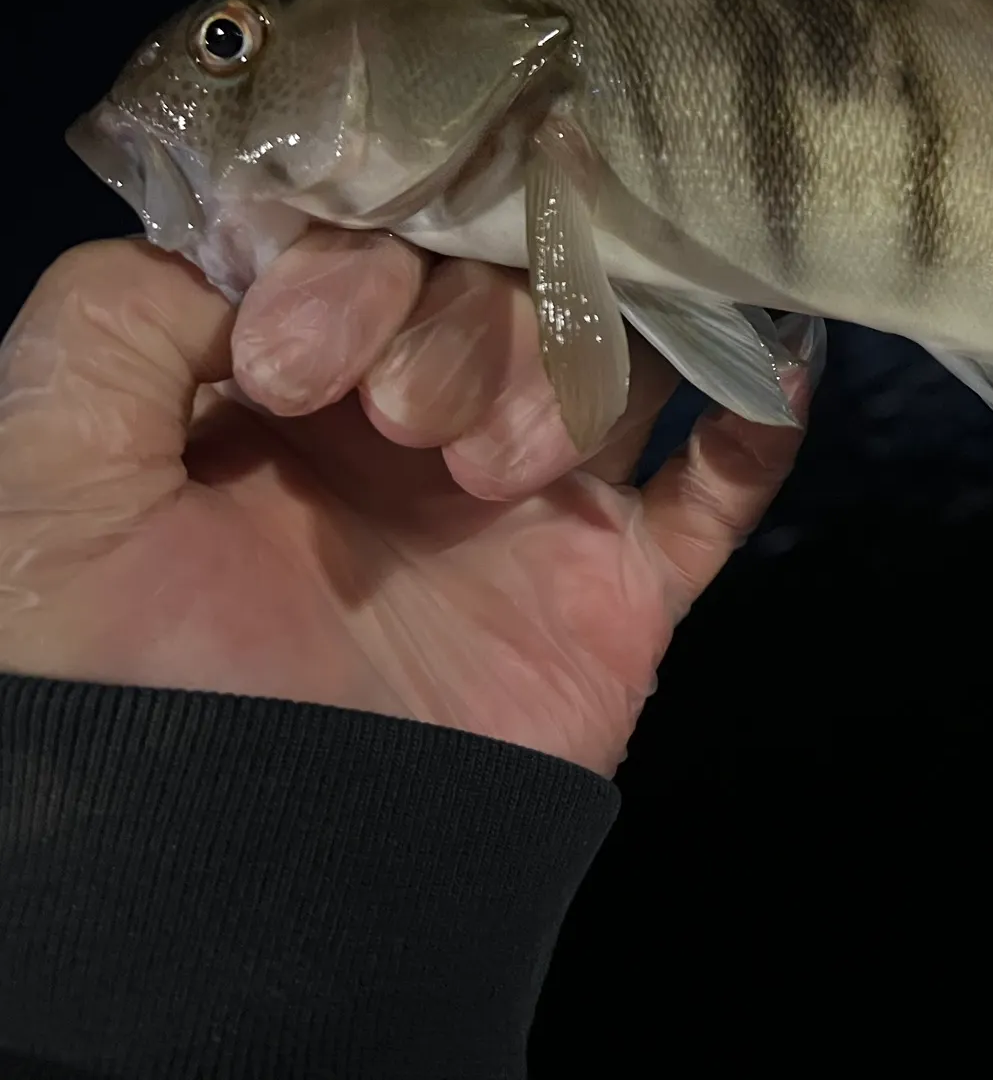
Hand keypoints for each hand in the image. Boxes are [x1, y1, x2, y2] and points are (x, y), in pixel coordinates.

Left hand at [0, 234, 815, 775]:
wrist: (252, 900)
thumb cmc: (128, 696)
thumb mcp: (43, 496)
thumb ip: (109, 328)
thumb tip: (248, 244)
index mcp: (295, 392)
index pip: (366, 245)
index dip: (343, 269)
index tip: (292, 366)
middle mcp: (421, 423)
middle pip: (500, 286)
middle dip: (454, 331)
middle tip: (398, 427)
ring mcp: (532, 505)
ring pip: (608, 358)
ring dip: (568, 376)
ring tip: (494, 476)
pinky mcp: (619, 588)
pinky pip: (717, 489)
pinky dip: (753, 424)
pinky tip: (768, 382)